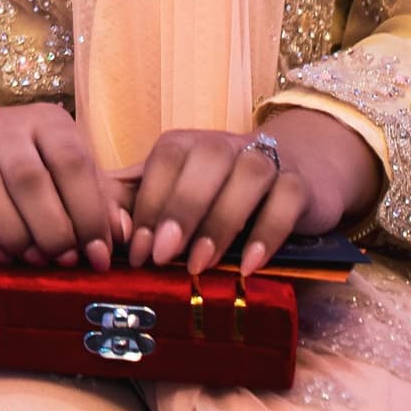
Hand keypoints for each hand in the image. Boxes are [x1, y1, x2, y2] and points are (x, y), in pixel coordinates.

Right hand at [0, 102, 120, 272]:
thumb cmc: (20, 165)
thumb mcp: (63, 172)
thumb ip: (97, 198)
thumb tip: (123, 233)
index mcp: (46, 121)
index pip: (72, 161)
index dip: (89, 213)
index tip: (98, 256)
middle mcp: (3, 125)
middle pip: (29, 177)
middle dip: (52, 229)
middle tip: (62, 261)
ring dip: (14, 232)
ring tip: (32, 258)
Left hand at [122, 113, 381, 273]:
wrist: (301, 164)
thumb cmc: (223, 188)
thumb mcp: (179, 191)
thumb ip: (140, 202)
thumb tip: (108, 227)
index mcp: (187, 145)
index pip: (163, 162)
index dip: (147, 205)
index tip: (137, 252)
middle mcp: (226, 145)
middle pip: (204, 161)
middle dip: (180, 208)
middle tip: (163, 255)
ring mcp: (267, 162)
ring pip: (247, 176)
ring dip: (221, 221)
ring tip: (200, 264)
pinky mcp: (300, 185)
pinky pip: (286, 201)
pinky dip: (268, 233)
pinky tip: (249, 265)